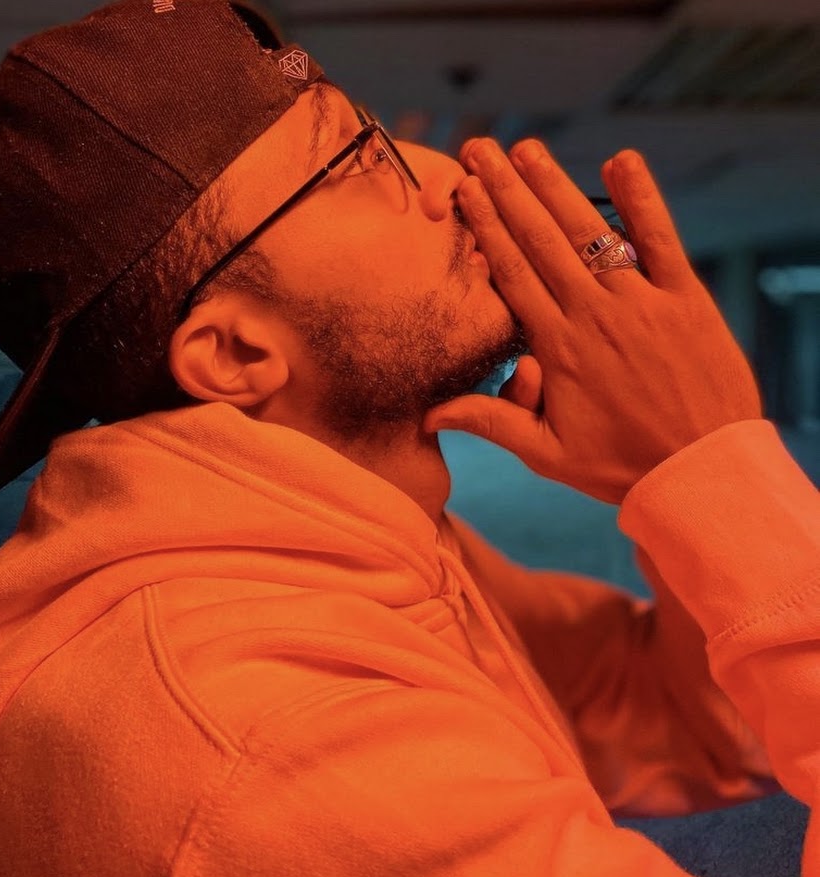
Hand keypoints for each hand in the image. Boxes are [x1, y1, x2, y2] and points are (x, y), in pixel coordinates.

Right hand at [424, 138, 762, 504]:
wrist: (702, 472)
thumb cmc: (620, 466)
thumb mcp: (547, 454)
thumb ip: (490, 423)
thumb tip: (430, 416)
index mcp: (557, 349)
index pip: (512, 274)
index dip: (486, 228)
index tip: (464, 192)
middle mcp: (594, 315)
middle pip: (541, 242)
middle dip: (507, 191)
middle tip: (479, 151)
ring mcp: (641, 301)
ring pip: (589, 233)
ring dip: (555, 187)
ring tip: (525, 149)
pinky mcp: (685, 298)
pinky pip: (660, 239)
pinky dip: (641, 199)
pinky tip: (620, 160)